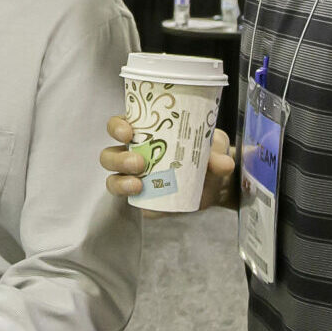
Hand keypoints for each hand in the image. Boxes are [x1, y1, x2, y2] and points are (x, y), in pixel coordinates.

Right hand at [100, 116, 236, 210]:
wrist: (218, 182)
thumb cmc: (209, 153)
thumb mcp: (215, 145)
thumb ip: (217, 151)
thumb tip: (222, 164)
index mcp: (144, 133)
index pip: (119, 126)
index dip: (116, 127)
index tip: (127, 131)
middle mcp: (134, 154)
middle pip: (109, 155)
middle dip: (118, 158)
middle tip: (139, 162)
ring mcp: (136, 179)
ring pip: (113, 180)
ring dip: (120, 182)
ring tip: (138, 185)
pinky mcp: (145, 201)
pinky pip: (135, 204)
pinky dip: (139, 204)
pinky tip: (149, 205)